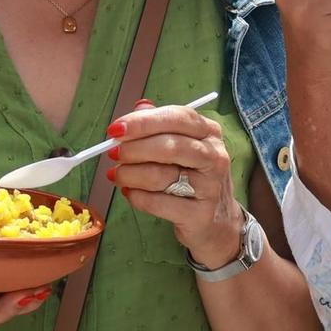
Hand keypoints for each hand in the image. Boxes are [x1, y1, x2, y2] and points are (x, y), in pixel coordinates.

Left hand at [107, 98, 244, 269]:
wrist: (216, 221)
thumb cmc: (192, 177)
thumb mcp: (183, 146)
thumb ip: (160, 126)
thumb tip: (137, 109)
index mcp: (209, 132)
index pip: (176, 118)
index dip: (143, 122)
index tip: (115, 129)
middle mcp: (214, 156)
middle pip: (170, 146)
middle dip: (134, 149)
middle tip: (113, 154)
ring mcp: (210, 187)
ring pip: (161, 175)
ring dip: (130, 175)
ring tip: (116, 175)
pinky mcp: (199, 215)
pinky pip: (158, 203)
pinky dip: (136, 197)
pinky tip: (129, 193)